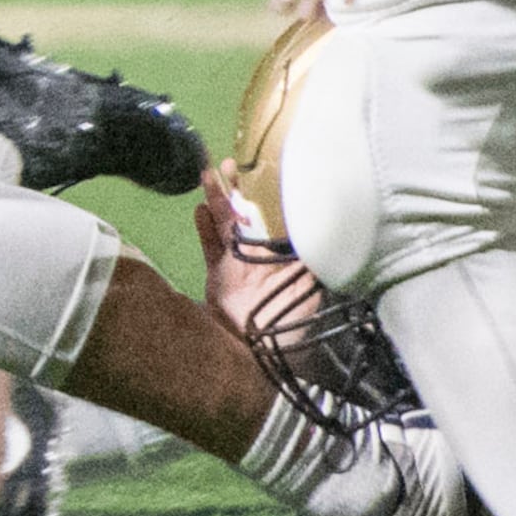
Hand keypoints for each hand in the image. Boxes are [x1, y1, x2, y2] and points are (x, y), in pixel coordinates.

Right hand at [193, 174, 299, 342]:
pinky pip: (209, 246)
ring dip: (216, 200)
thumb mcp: (310, 291)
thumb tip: (318, 231)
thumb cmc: (287, 324)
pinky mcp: (217, 273)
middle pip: (248, 214)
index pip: (278, 217)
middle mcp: (261, 253)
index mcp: (284, 256)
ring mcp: (237, 262)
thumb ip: (311, 263)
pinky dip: (204, 229)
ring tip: (208, 175)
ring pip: (225, 224)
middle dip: (239, 188)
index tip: (266, 170)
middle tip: (231, 163)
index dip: (270, 194)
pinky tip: (198, 210)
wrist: (258, 352)